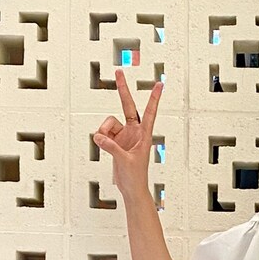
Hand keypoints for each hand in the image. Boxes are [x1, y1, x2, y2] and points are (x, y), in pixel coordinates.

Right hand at [92, 68, 162, 199]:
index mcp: (144, 135)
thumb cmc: (135, 177)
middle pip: (127, 105)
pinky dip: (101, 138)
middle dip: (122, 89)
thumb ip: (111, 147)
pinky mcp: (114, 140)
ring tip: (106, 145)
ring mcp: (124, 135)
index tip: (159, 84)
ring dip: (104, 132)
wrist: (131, 188)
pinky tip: (103, 146)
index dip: (153, 98)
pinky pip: (103, 132)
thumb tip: (98, 136)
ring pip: (108, 123)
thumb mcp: (124, 161)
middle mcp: (134, 131)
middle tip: (118, 71)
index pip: (149, 112)